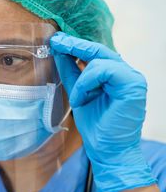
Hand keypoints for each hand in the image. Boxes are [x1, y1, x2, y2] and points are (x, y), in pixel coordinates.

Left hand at [50, 32, 155, 191]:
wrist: (108, 151)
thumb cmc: (96, 127)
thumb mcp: (78, 94)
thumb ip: (71, 74)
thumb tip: (59, 52)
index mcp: (114, 76)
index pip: (94, 54)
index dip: (75, 45)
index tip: (57, 40)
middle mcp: (125, 74)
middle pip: (98, 50)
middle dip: (74, 44)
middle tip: (56, 41)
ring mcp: (132, 78)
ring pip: (100, 59)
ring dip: (81, 79)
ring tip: (77, 98)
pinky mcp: (133, 85)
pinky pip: (104, 70)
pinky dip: (87, 83)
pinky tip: (81, 99)